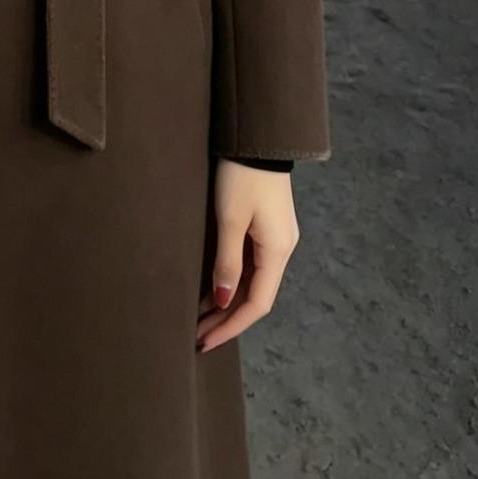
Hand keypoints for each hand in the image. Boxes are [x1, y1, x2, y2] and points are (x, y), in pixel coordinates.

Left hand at [195, 159, 298, 354]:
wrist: (255, 137)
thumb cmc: (242, 176)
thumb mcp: (230, 219)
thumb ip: (227, 262)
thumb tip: (224, 301)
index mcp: (278, 251)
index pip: (257, 304)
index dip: (231, 326)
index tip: (205, 341)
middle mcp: (281, 249)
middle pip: (255, 296)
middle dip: (226, 319)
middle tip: (197, 337)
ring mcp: (275, 238)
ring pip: (252, 282)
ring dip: (227, 301)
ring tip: (198, 319)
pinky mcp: (265, 227)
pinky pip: (250, 264)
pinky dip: (231, 280)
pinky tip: (211, 290)